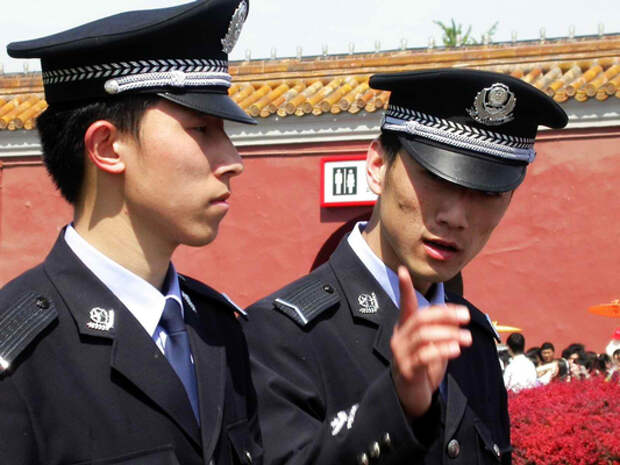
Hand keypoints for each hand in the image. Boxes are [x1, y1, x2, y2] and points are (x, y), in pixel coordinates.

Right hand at [390, 266, 471, 417]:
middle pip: (420, 318)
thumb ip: (442, 331)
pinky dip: (442, 350)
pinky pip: (424, 356)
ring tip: (467, 338)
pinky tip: (456, 350)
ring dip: (448, 334)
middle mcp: (400, 338)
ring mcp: (401, 354)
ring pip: (423, 335)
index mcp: (405, 329)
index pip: (406, 305)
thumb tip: (459, 315)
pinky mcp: (407, 370)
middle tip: (466, 316)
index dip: (404, 288)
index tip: (403, 270)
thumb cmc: (424, 368)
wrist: (412, 399)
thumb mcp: (434, 346)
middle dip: (444, 314)